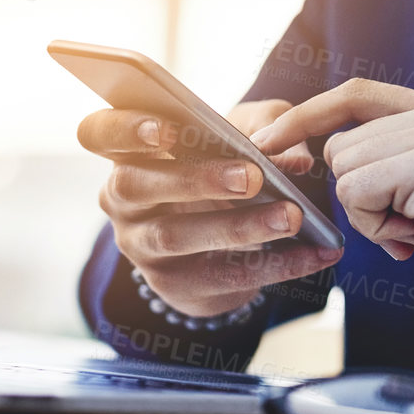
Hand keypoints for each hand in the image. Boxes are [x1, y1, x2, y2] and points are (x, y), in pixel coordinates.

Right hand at [77, 99, 340, 318]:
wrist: (223, 240)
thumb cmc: (225, 165)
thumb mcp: (244, 134)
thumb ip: (267, 128)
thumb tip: (295, 157)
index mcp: (129, 150)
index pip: (99, 133)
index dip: (124, 129)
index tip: (164, 128)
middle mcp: (121, 199)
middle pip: (137, 185)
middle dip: (195, 179)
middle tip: (253, 176)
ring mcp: (140, 245)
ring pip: (176, 237)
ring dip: (238, 227)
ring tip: (292, 217)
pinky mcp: (172, 285)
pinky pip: (220, 275)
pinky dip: (275, 265)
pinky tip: (314, 254)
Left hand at [251, 79, 413, 340]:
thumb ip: (389, 155)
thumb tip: (323, 145)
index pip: (356, 95)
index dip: (307, 115)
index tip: (265, 139)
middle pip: (342, 144)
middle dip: (361, 196)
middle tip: (412, 223)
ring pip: (346, 170)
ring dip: (370, 215)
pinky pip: (358, 193)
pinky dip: (377, 227)